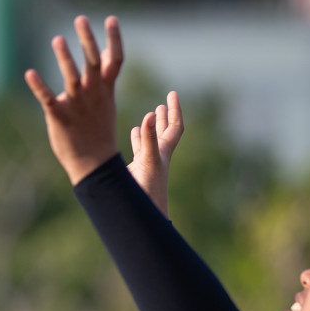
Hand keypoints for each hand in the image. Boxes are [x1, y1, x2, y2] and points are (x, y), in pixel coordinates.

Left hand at [24, 15, 124, 184]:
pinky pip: (48, 98)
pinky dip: (38, 86)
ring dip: (65, 58)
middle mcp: (93, 93)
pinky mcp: (59, 116)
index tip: (111, 19)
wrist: (93, 162)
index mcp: (105, 89)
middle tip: (80, 19)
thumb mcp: (106, 101)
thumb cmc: (97, 129)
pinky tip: (29, 73)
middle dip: (87, 40)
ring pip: (72, 77)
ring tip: (57, 39)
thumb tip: (100, 54)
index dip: (114, 39)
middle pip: (93, 62)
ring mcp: (77, 104)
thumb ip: (102, 77)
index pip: (115, 60)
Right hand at [127, 91, 184, 216]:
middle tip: (163, 102)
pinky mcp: (136, 172)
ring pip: (151, 141)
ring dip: (150, 128)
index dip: (174, 110)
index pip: (174, 127)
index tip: (171, 94)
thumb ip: (147, 139)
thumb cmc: (147, 192)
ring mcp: (146, 165)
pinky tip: (135, 134)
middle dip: (164, 116)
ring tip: (150, 115)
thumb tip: (151, 115)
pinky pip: (139, 151)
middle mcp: (157, 157)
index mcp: (162, 153)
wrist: (144, 217)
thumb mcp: (147, 161)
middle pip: (164, 132)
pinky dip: (137, 140)